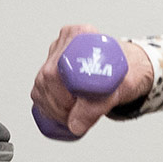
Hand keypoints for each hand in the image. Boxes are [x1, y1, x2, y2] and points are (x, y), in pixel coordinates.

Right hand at [32, 26, 151, 138]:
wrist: (123, 72)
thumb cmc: (122, 75)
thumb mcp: (116, 91)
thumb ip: (96, 107)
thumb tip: (75, 125)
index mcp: (81, 35)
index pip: (61, 66)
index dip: (64, 92)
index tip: (76, 106)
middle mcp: (64, 43)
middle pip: (48, 77)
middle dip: (60, 104)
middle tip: (77, 116)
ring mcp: (54, 56)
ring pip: (41, 87)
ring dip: (54, 108)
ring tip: (74, 114)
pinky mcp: (49, 70)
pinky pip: (39, 92)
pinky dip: (48, 107)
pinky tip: (63, 112)